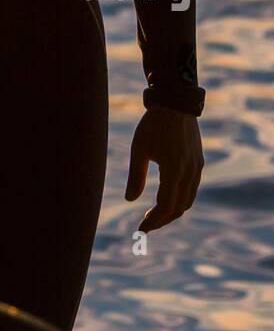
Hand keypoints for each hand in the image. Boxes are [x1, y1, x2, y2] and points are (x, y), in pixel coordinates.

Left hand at [125, 106, 203, 231]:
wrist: (176, 101)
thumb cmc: (153, 124)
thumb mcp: (139, 148)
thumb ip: (136, 175)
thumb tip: (130, 200)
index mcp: (174, 170)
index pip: (166, 207)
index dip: (154, 221)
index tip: (141, 229)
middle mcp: (190, 172)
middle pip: (179, 208)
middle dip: (162, 220)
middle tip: (145, 225)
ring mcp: (197, 167)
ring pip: (188, 200)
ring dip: (172, 211)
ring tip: (155, 215)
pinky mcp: (199, 162)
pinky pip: (192, 189)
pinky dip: (180, 199)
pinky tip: (167, 197)